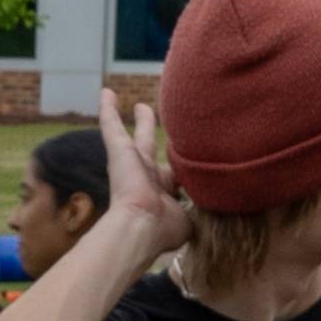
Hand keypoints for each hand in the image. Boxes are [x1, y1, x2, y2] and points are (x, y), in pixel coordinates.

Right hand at [91, 95, 191, 255]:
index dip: (182, 171)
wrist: (141, 226)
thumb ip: (200, 211)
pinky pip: (111, 126)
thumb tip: (214, 210)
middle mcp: (147, 175)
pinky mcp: (119, 151)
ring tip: (139, 104)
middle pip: (151, 147)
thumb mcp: (190, 219)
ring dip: (138, 119)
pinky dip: (107, 109)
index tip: (192, 162)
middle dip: (153, 134)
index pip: (174, 176)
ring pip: (135, 134)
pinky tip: (106, 92)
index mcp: (163, 191)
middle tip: (151, 117)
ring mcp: (131, 162)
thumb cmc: (165, 228)